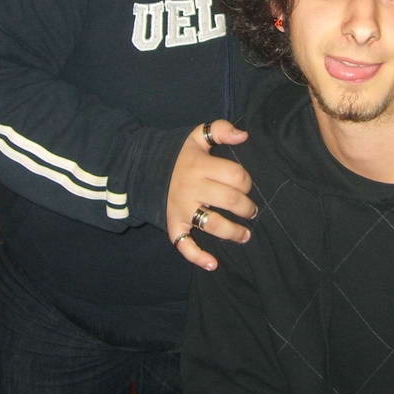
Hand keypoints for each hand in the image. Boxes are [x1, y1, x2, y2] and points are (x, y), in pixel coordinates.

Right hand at [167, 120, 252, 270]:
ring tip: (245, 235)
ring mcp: (182, 209)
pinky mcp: (173, 224)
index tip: (245, 184)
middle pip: (230, 200)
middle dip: (247, 208)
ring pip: (213, 224)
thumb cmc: (178, 155)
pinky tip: (213, 263)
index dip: (247, 181)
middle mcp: (192, 188)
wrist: (141, 168)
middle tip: (251, 210)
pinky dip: (198, 257)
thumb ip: (220, 130)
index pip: (236, 176)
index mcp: (200, 166)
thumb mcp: (195, 136)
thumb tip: (244, 135)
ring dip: (233, 232)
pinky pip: (184, 244)